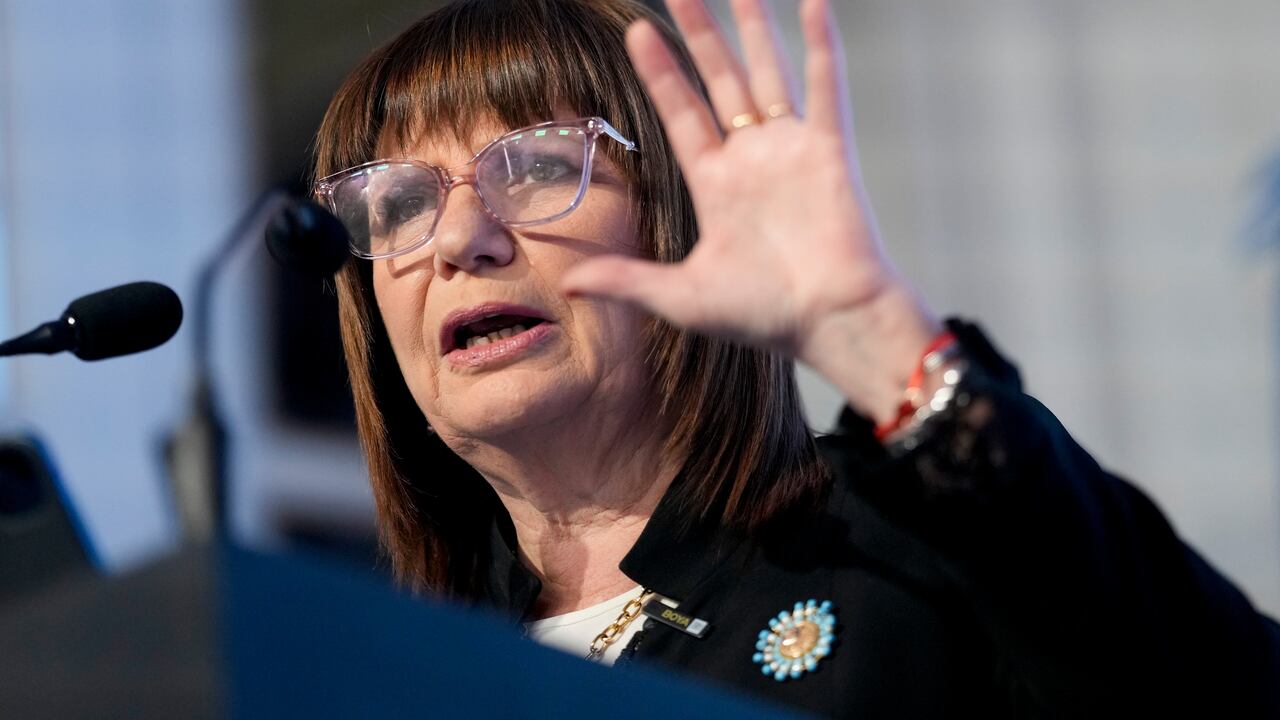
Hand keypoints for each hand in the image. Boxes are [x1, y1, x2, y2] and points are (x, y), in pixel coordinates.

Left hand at [561, 0, 940, 421]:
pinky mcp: (828, 152)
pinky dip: (822, 46)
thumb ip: (627, 280)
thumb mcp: (681, 297)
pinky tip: (814, 4)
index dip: (661, 74)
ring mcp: (791, 151)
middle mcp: (752, 160)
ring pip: (767, 73)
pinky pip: (824, 88)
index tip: (639, 32)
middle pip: (719, 82)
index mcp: (716, 186)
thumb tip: (568, 285)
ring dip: (752, 29)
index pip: (681, 115)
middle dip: (700, 36)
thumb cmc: (763, 316)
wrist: (829, 323)